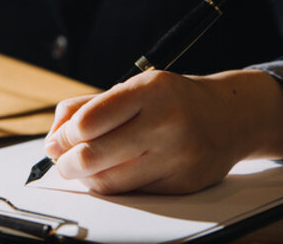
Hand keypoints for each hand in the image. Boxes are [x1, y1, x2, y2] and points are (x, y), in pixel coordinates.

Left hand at [45, 69, 282, 194]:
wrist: (231, 116)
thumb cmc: (171, 100)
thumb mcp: (132, 88)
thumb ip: (85, 108)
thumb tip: (51, 141)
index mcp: (150, 91)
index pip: (89, 121)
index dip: (64, 136)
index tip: (59, 139)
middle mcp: (167, 123)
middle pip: (93, 156)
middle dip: (66, 163)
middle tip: (61, 161)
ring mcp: (179, 156)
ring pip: (110, 182)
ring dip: (85, 178)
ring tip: (82, 168)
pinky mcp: (184, 183)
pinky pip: (133, 193)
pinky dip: (112, 186)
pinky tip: (110, 174)